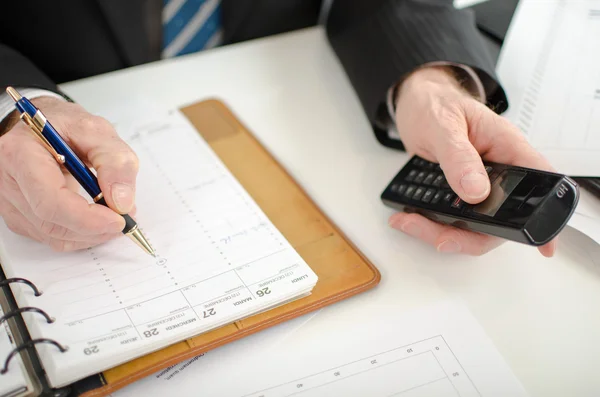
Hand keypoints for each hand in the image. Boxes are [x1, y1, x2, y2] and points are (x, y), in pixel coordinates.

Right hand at [0, 96, 138, 250]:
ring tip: (113, 216)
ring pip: (53, 236)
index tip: (118, 219)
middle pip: (51, 223)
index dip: (87, 218)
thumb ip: (115, 161)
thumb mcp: (96, 130)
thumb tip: (122, 202)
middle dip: (94, 228)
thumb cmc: (63, 125)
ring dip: (90, 235)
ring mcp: (10, 202)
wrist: (40, 127)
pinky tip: (95, 219)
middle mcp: (7, 181)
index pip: (50, 201)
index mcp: (20, 154)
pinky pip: (51, 237)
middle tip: (124, 220)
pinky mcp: (19, 215)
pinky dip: (79, 234)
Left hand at [388, 66, 555, 256]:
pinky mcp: (457, 193)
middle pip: (498, 220)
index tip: (544, 248)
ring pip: (471, 225)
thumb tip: (476, 191)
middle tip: (436, 237)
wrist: (414, 104)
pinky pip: (450, 218)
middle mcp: (497, 172)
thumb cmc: (434, 105)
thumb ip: (459, 156)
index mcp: (508, 149)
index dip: (543, 219)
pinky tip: (408, 218)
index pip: (538, 186)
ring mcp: (477, 185)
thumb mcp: (444, 125)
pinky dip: (429, 223)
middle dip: (465, 234)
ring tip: (409, 222)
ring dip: (439, 231)